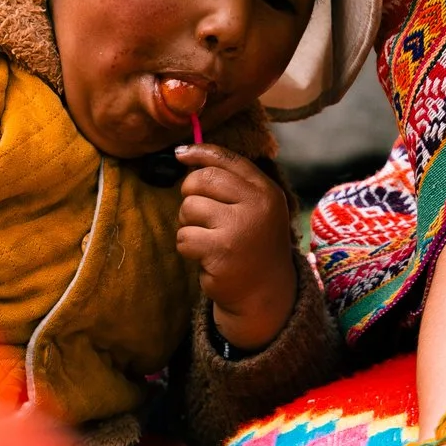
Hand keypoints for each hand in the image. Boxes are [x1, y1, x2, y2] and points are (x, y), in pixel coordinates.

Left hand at [175, 145, 297, 350]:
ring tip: (207, 239)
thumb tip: (183, 152)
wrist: (264, 293)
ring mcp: (239, 228)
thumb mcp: (254, 208)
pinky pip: (184, 237)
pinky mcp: (220, 251)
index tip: (179, 154)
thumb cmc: (251, 245)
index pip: (228, 161)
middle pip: (202, 179)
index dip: (200, 152)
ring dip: (188, 224)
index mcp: (266, 192)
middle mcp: (257, 205)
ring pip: (189, 208)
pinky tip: (206, 257)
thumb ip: (230, 182)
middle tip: (198, 215)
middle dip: (190, 194)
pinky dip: (188, 248)